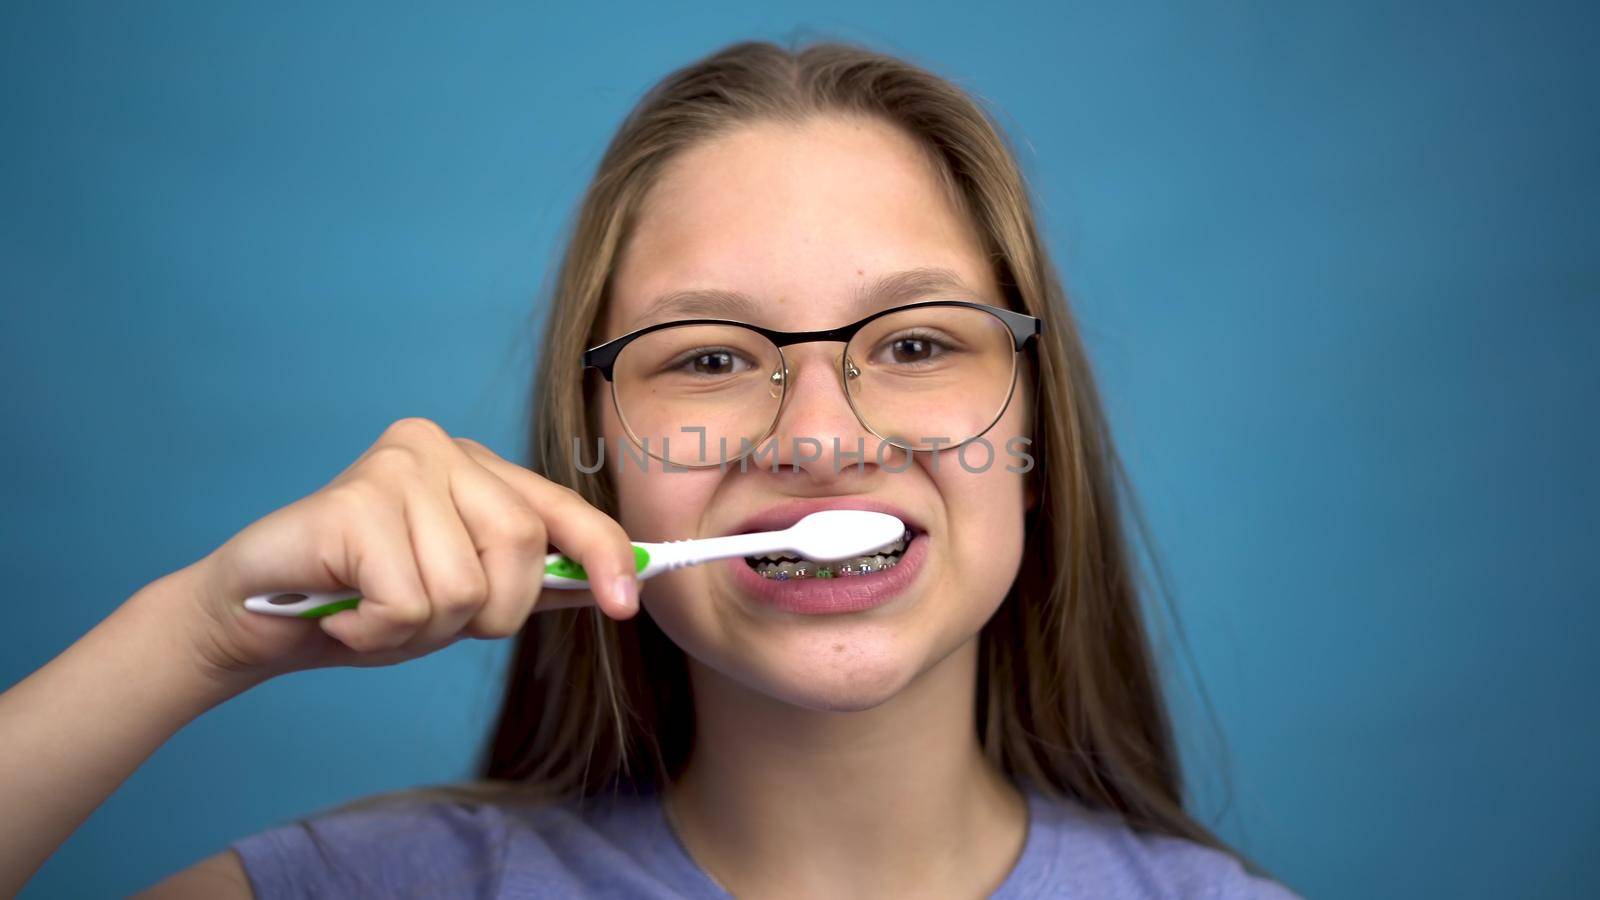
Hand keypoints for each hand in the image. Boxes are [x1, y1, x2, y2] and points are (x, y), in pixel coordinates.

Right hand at [176, 417, 637, 680]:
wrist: (252, 616)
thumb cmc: (363, 602)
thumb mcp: (462, 595)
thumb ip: (533, 582)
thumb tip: (620, 585)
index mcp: (477, 465)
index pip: (562, 508)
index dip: (604, 555)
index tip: (628, 605)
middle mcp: (440, 447)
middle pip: (524, 548)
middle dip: (487, 614)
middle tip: (421, 617)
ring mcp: (397, 465)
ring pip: (467, 587)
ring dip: (421, 630)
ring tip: (373, 611)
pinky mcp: (355, 501)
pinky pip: (410, 602)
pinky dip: (377, 633)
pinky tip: (343, 612)